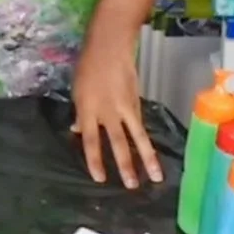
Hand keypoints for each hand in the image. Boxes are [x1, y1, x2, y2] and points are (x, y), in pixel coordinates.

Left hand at [72, 28, 162, 188]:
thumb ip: (81, 113)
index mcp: (87, 109)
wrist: (110, 47)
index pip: (91, 141)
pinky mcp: (136, 103)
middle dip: (125, 165)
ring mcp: (124, 107)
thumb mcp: (77, 91)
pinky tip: (151, 154)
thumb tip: (78, 131)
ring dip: (147, 158)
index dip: (95, 161)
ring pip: (137, 137)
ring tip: (155, 177)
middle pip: (117, 143)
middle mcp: (107, 111)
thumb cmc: (88, 67)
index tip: (101, 178)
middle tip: (132, 186)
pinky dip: (146, 140)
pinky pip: (140, 125)